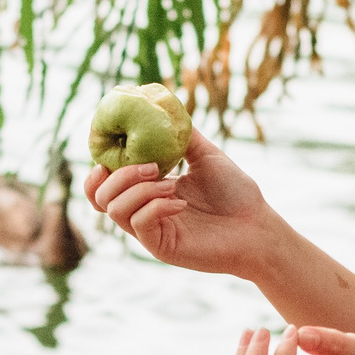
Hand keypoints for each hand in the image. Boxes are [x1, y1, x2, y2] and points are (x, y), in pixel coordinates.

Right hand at [80, 126, 280, 276]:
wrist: (258, 225)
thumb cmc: (235, 192)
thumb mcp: (206, 155)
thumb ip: (181, 135)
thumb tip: (161, 107)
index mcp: (146, 193)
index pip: (102, 187)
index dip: (96, 173)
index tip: (107, 157)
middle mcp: (143, 213)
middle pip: (100, 198)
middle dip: (120, 176)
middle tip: (154, 166)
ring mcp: (151, 233)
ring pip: (116, 210)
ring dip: (140, 189)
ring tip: (172, 184)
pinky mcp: (161, 248)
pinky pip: (139, 225)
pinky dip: (155, 207)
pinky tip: (180, 203)